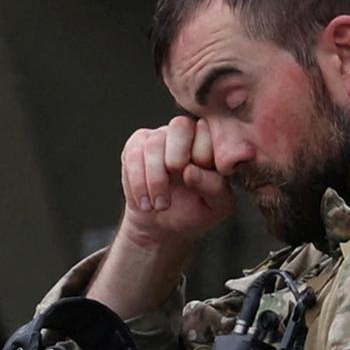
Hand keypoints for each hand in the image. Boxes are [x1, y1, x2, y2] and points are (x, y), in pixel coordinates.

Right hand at [119, 115, 230, 248]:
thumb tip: (189, 170)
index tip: (202, 183)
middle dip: (178, 157)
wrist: (165, 224)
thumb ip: (214, 187)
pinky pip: (133, 156)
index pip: (209, 132)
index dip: (203, 156)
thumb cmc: (197, 210)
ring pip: (154, 144)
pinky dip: (138, 184)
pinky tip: (146, 203)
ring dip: (156, 180)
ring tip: (161, 205)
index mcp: (212, 143)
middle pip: (180, 125)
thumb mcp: (216, 206)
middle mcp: (186, 133)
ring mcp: (159, 137)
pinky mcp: (136, 146)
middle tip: (180, 182)